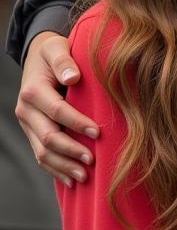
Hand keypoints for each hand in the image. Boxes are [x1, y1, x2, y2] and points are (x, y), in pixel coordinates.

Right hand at [14, 32, 98, 184]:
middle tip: (94, 161)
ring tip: (85, 176)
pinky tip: (72, 181)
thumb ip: (64, 62)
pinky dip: (56, 170)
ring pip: (42, 152)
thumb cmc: (54, 53)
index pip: (56, 111)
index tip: (99, 133)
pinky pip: (41, 155)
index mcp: (33, 91)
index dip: (77, 123)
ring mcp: (27, 124)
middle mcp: (26, 110)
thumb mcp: (57, 48)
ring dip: (64, 166)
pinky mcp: (32, 133)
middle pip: (47, 137)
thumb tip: (72, 78)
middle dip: (71, 151)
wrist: (39, 59)